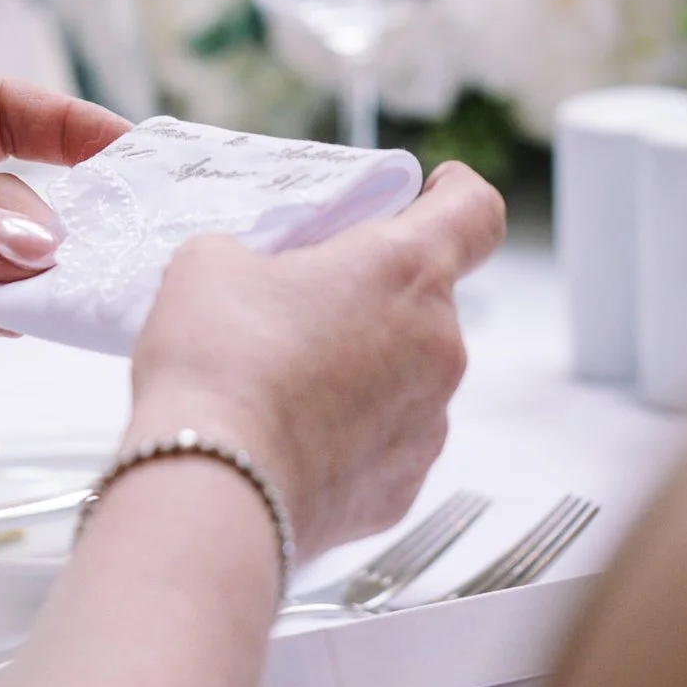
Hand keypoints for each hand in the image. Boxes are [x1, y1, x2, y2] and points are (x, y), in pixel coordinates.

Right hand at [125, 163, 506, 559]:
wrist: (211, 490)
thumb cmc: (218, 369)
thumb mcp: (211, 264)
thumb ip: (254, 252)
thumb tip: (251, 275)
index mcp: (405, 270)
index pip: (476, 212)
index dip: (456, 195)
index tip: (435, 195)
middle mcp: (438, 346)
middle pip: (423, 301)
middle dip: (368, 299)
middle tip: (296, 311)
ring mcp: (428, 424)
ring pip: (404, 376)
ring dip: (358, 370)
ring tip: (280, 385)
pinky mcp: (403, 488)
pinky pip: (384, 442)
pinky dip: (346, 436)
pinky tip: (286, 439)